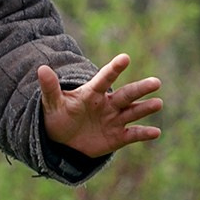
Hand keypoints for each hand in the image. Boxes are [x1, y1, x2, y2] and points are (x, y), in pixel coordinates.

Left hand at [39, 53, 162, 157]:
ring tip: (158, 103)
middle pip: (126, 95)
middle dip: (140, 89)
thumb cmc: (59, 117)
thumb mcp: (52, 103)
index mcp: (92, 93)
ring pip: (133, 112)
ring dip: (145, 108)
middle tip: (156, 82)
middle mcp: (108, 104)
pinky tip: (156, 132)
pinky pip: (133, 134)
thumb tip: (42, 69)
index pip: (104, 79)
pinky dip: (144, 134)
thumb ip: (50, 88)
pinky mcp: (118, 137)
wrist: (63, 141)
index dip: (114, 69)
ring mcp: (114, 120)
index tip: (125, 58)